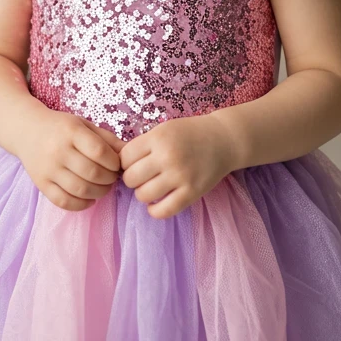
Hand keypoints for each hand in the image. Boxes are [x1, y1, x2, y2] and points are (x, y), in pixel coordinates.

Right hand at [17, 109, 125, 211]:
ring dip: (99, 193)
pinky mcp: (41, 184)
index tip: (117, 164)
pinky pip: (63, 201)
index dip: (114, 162)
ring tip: (103, 187)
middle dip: (109, 179)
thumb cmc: (60, 127)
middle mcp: (58, 150)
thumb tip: (130, 153)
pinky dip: (81, 205)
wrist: (26, 131)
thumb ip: (106, 139)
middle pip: (92, 173)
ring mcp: (48, 169)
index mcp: (71, 131)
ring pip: (80, 190)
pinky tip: (89, 198)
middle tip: (112, 178)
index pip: (99, 151)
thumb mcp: (83, 125)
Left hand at [118, 113, 235, 219]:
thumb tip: (117, 165)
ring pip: (143, 195)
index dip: (125, 162)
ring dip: (143, 194)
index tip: (133, 163)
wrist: (223, 140)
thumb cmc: (189, 134)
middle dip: (132, 179)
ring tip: (151, 187)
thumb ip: (144, 145)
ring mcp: (180, 176)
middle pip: (131, 178)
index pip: (125, 157)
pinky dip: (154, 211)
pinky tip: (156, 203)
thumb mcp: (164, 129)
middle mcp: (168, 156)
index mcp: (158, 138)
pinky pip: (163, 211)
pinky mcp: (192, 193)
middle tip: (141, 176)